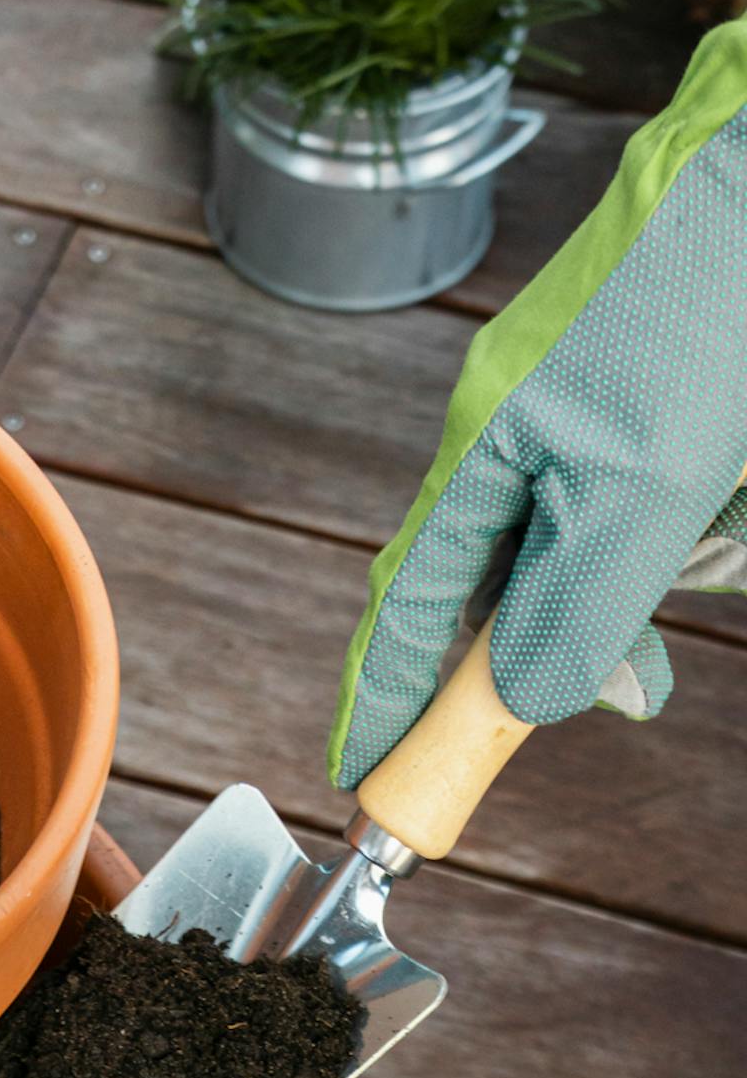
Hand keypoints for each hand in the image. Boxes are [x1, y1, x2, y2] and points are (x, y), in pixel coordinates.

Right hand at [331, 21, 746, 793]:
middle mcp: (525, 431)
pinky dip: (704, 518)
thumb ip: (573, 606)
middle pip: (513, 585)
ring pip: (609, 544)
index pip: (411, 606)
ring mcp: (594, 408)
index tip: (367, 775)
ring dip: (673, 559)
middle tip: (630, 681)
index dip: (386, 697)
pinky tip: (732, 493)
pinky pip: (669, 500)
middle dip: (576, 635)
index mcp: (486, 451)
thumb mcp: (639, 490)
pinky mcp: (665, 391)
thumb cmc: (704, 302)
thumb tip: (523, 701)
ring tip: (724, 519)